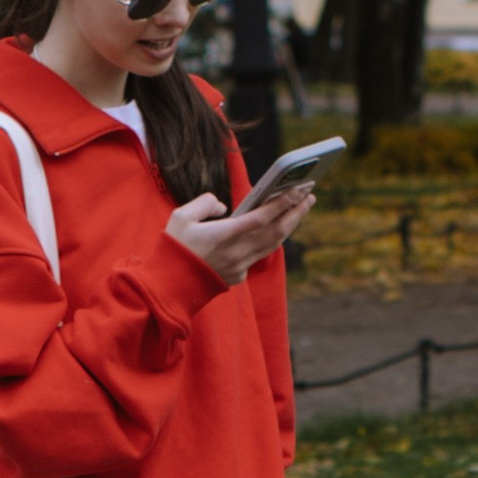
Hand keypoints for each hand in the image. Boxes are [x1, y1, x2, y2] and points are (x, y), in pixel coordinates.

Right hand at [167, 186, 314, 284]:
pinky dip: (271, 240)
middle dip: (295, 212)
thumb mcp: (181, 217)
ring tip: (300, 209)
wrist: (168, 287)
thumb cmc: (173, 248)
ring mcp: (239, 266)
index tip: (296, 190)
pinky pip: (259, 255)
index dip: (281, 204)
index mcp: (224, 235)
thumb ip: (204, 203)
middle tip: (309, 196)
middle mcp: (237, 252)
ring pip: (273, 245)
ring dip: (289, 226)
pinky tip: (278, 228)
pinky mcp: (237, 275)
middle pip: (276, 232)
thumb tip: (222, 206)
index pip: (261, 218)